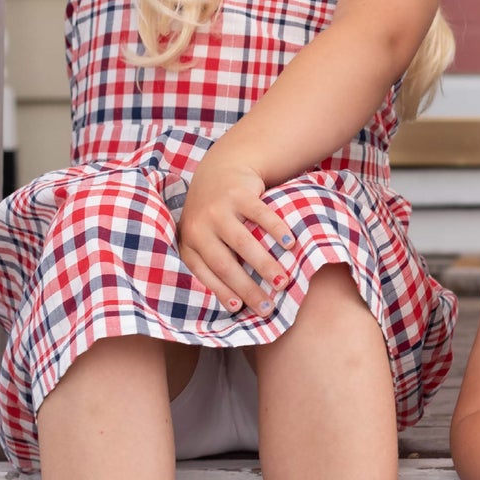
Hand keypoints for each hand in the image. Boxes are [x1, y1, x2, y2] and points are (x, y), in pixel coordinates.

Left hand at [177, 152, 293, 314]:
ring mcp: (218, 209)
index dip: (222, 292)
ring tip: (283, 281)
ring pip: (243, 243)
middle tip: (268, 306)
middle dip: (248, 288)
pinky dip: (276, 230)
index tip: (240, 309)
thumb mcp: (203, 236)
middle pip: (225, 264)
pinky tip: (290, 244)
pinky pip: (260, 215)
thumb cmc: (214, 215)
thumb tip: (234, 304)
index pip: (205, 274)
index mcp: (189, 242)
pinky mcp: (238, 193)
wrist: (219, 169)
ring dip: (265, 264)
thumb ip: (211, 260)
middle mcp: (199, 226)